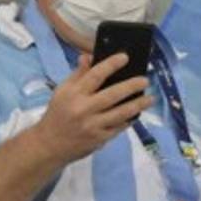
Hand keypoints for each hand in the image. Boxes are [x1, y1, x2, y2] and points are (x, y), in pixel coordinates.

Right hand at [32, 53, 154, 165]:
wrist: (50, 145)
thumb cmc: (58, 113)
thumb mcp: (62, 91)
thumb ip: (78, 74)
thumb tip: (89, 55)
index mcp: (73, 94)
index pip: (95, 75)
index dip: (111, 65)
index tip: (125, 57)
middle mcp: (84, 109)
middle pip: (112, 95)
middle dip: (131, 86)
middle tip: (145, 80)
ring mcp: (93, 126)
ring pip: (121, 113)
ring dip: (138, 104)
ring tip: (150, 98)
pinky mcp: (100, 139)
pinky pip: (119, 127)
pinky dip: (130, 119)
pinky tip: (137, 113)